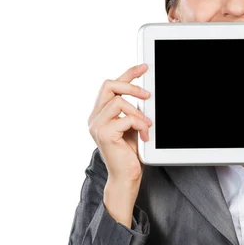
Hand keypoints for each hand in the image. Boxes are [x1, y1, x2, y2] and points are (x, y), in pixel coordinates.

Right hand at [88, 63, 152, 184]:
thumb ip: (132, 110)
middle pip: (109, 85)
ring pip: (119, 102)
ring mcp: (96, 125)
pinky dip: (140, 125)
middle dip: (132, 86)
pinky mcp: (104, 133)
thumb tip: (145, 92)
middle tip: (148, 95)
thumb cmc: (130, 154)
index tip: (144, 67)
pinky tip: (145, 136)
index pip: (111, 85)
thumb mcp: (132, 126)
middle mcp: (94, 117)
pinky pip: (126, 118)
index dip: (128, 74)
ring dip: (139, 113)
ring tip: (147, 126)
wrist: (126, 177)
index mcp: (100, 113)